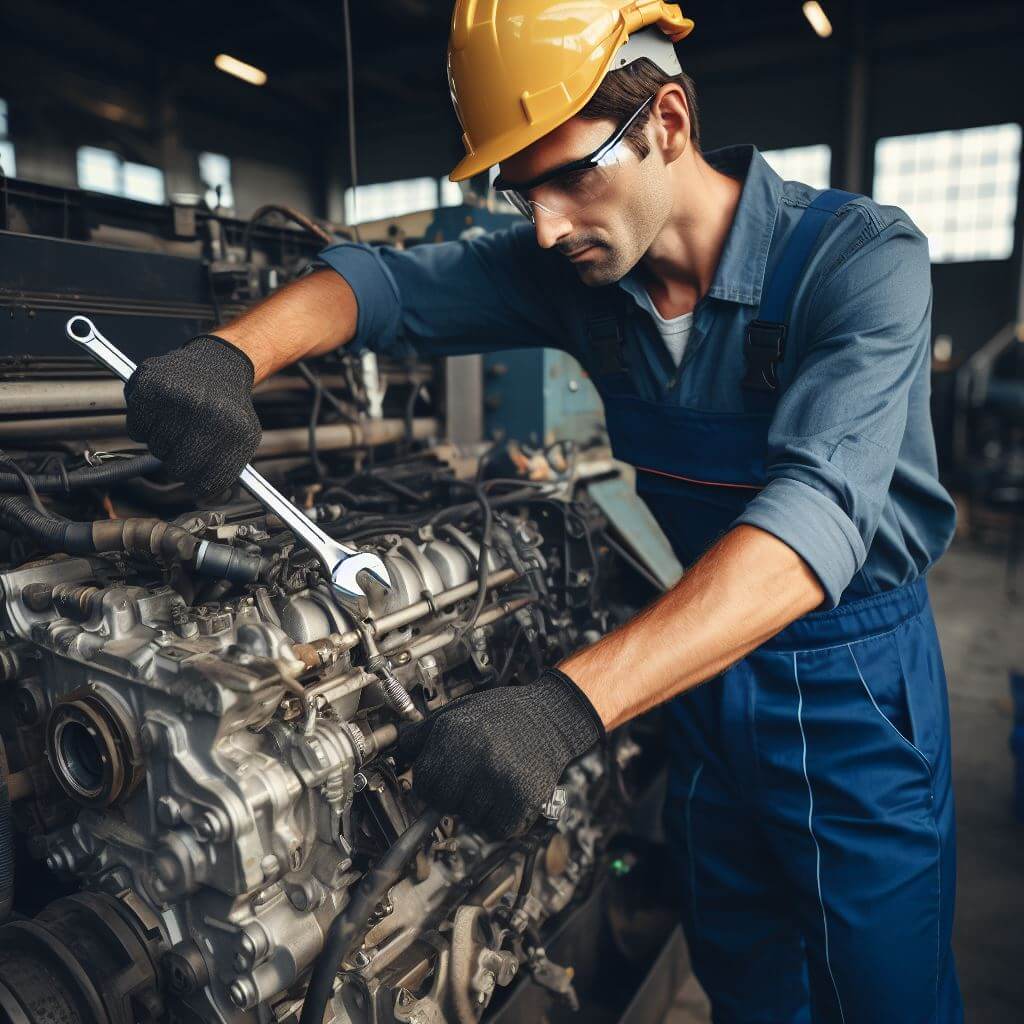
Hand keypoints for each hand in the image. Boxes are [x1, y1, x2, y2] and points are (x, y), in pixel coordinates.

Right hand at [125, 336, 261, 499]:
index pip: (206, 482)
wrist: (219, 363)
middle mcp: (206, 412)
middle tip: (186, 444)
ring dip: (162, 443)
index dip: (199, 484)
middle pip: (177, 468)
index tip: (197, 477)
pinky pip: (136, 429)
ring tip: (177, 423)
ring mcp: (177, 396)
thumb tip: (205, 498)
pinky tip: (162, 413)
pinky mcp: (150, 385)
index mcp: (233, 430)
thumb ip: (226, 471)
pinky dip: (144, 427)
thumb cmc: (228, 406)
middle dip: (179, 462)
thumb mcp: (242, 438)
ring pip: (154, 449)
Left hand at [398, 669, 604, 839]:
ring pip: (471, 819)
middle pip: (445, 804)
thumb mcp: (456, 711)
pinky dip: (501, 822)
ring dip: (478, 810)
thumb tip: (396, 757)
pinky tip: (506, 799)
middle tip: (470, 782)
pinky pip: (499, 829)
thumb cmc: (501, 714)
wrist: (549, 716)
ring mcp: (500, 778)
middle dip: (453, 797)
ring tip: (492, 785)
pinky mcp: (524, 796)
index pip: (423, 782)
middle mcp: (475, 755)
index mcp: (453, 733)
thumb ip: (422, 733)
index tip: (442, 781)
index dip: (431, 785)